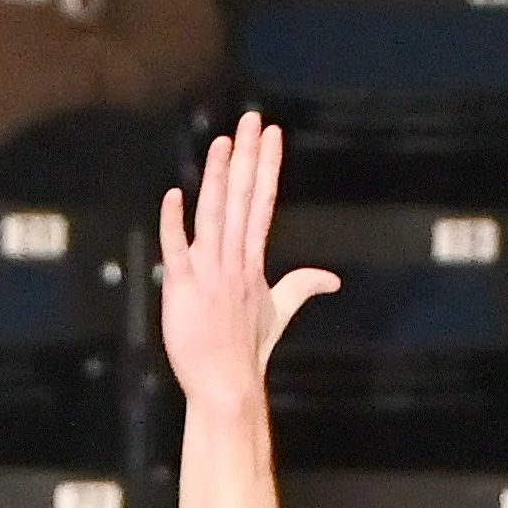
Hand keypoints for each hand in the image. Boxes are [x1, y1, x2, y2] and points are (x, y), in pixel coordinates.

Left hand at [159, 115, 337, 415]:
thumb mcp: (278, 314)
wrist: (226, 388)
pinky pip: (177, 251)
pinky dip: (174, 225)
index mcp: (252, 263)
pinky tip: (174, 196)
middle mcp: (233, 262)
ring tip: (222, 142)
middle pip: (242, 200)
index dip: (266, 168)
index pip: (262, 204)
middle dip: (247, 158)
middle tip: (250, 119)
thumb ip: (301, 287)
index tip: (271, 135)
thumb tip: (332, 279)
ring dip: (218, 178)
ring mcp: (209, 274)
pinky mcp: (184, 290)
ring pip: (214, 217)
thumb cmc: (247, 354)